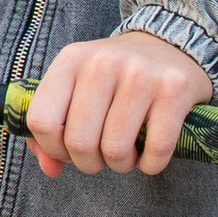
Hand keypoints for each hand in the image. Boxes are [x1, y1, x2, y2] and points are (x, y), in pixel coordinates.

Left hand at [26, 31, 213, 175]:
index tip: (69, 149)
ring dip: (120, 165)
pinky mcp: (174, 90)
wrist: (170, 47)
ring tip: (126, 154)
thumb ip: (53, 130)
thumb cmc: (114, 79)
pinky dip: (151, 164)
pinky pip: (156, 150)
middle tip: (101, 157)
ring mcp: (141, 75)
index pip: (42, 121)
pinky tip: (149, 154)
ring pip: (116, 150)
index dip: (53, 149)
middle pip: (79, 142)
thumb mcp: (76, 90)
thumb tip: (50, 169)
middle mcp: (104, 63)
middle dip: (89, 163)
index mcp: (71, 60)